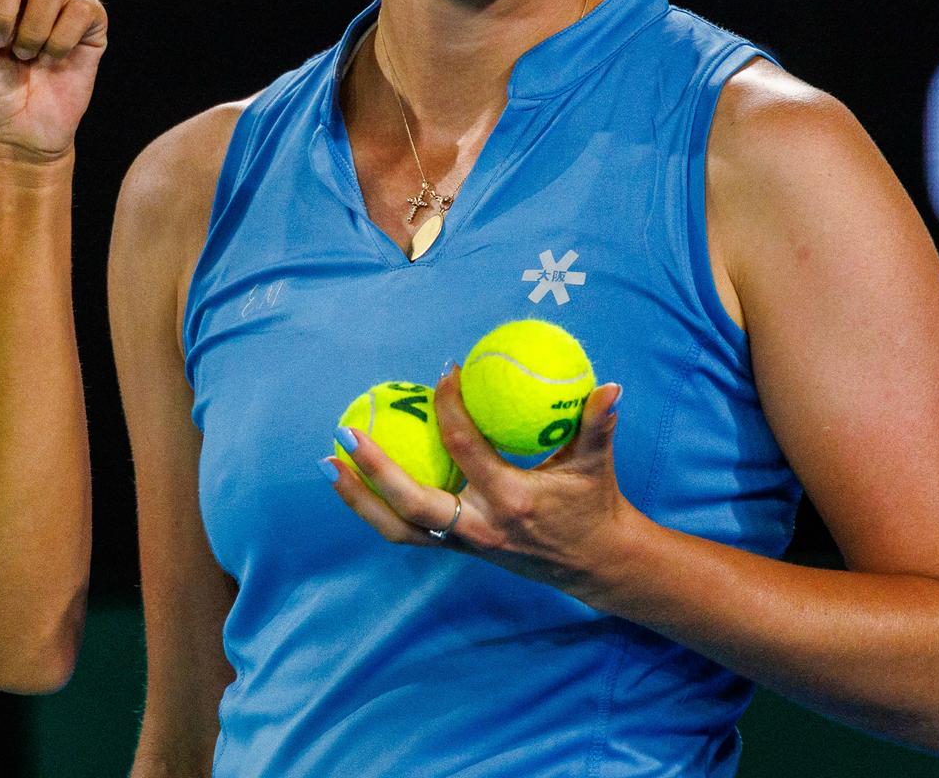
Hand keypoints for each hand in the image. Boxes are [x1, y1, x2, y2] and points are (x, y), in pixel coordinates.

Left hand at [325, 366, 633, 597]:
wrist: (595, 564)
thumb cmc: (594, 504)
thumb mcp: (595, 464)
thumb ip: (598, 424)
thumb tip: (609, 386)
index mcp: (510, 498)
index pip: (465, 447)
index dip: (449, 407)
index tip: (442, 373)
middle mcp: (479, 525)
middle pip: (412, 500)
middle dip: (375, 468)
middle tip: (345, 432)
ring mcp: (464, 542)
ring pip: (399, 527)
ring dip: (360, 499)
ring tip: (330, 464)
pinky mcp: (458, 549)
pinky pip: (407, 533)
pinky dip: (376, 511)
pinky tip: (353, 484)